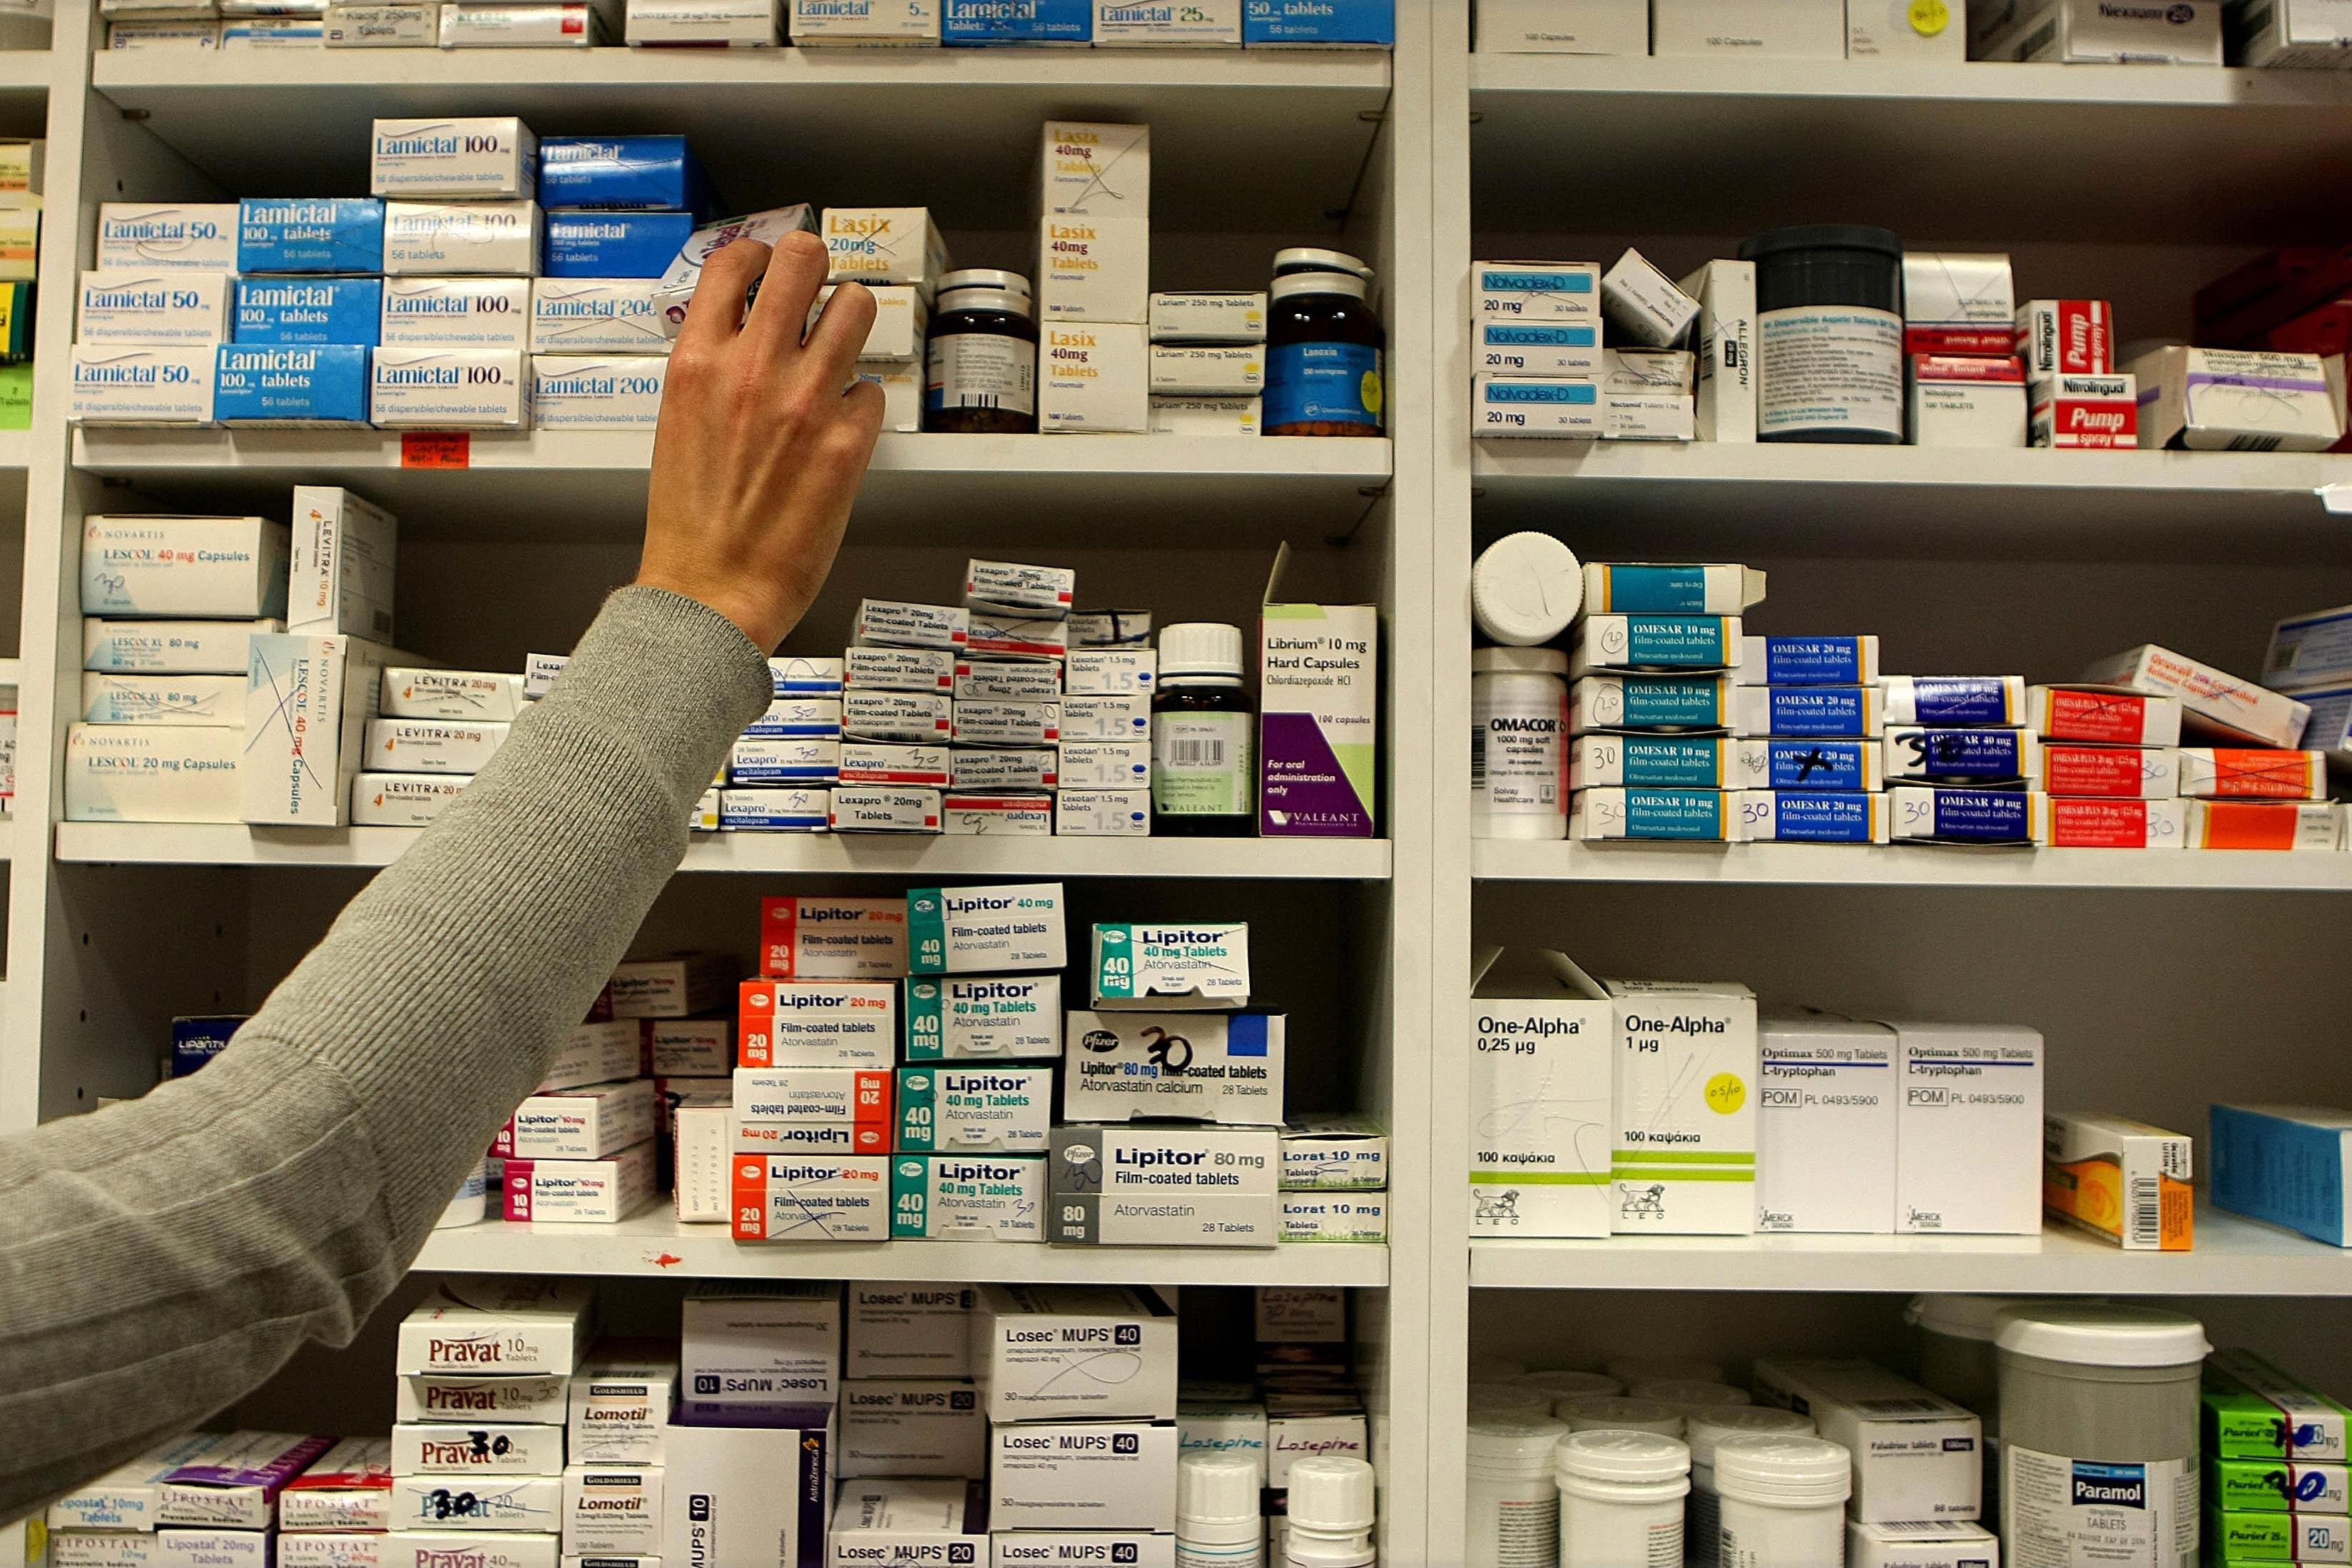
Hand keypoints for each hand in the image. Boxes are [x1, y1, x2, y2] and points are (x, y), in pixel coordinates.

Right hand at [636, 230, 884, 651]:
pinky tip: (841, 427)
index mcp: (698, 361)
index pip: (734, 261)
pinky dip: (860, 404)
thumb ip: (712, 367)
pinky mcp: (847, 442)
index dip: (760, 255)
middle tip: (817, 291)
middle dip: (815, 267)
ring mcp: (804, 401)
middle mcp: (752, 368)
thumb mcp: (679, 420)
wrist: (711, 589)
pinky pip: (872, 389)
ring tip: (841, 346)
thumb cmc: (691, 520)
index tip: (770, 264)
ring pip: (855, 306)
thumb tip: (742, 331)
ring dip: (851, 320)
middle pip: (802, 258)